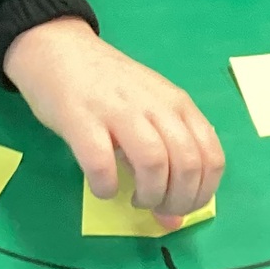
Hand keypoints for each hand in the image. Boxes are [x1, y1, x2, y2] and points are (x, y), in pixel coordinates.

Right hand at [2, 18, 223, 226]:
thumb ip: (167, 160)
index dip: (201, 194)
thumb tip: (175, 220)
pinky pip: (101, 163)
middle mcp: (154, 105)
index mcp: (177, 104)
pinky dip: (106, 186)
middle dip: (176, 200)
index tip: (181, 207)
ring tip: (135, 199)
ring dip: (148, 194)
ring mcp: (118, 109)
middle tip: (157, 208)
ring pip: (153, 162)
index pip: (210, 157)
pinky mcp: (80, 118)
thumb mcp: (148, 114)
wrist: (59, 47)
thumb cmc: (108, 87)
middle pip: (186, 164)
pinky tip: (103, 187)